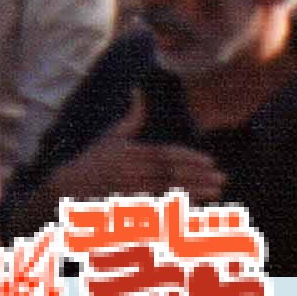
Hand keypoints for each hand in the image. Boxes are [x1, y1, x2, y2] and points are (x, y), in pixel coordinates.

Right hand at [46, 90, 225, 204]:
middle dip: (199, 176)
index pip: (164, 155)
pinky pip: (160, 206)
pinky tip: (197, 205)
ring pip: (169, 191)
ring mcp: (132, 190)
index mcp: (129, 152)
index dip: (189, 158)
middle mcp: (131, 171)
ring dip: (195, 192)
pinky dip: (179, 206)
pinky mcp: (132, 205)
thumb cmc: (97, 158)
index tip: (210, 161)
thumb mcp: (112, 134)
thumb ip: (132, 116)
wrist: (74, 185)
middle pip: (171, 174)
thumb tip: (138, 89)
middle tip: (222, 177)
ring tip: (216, 191)